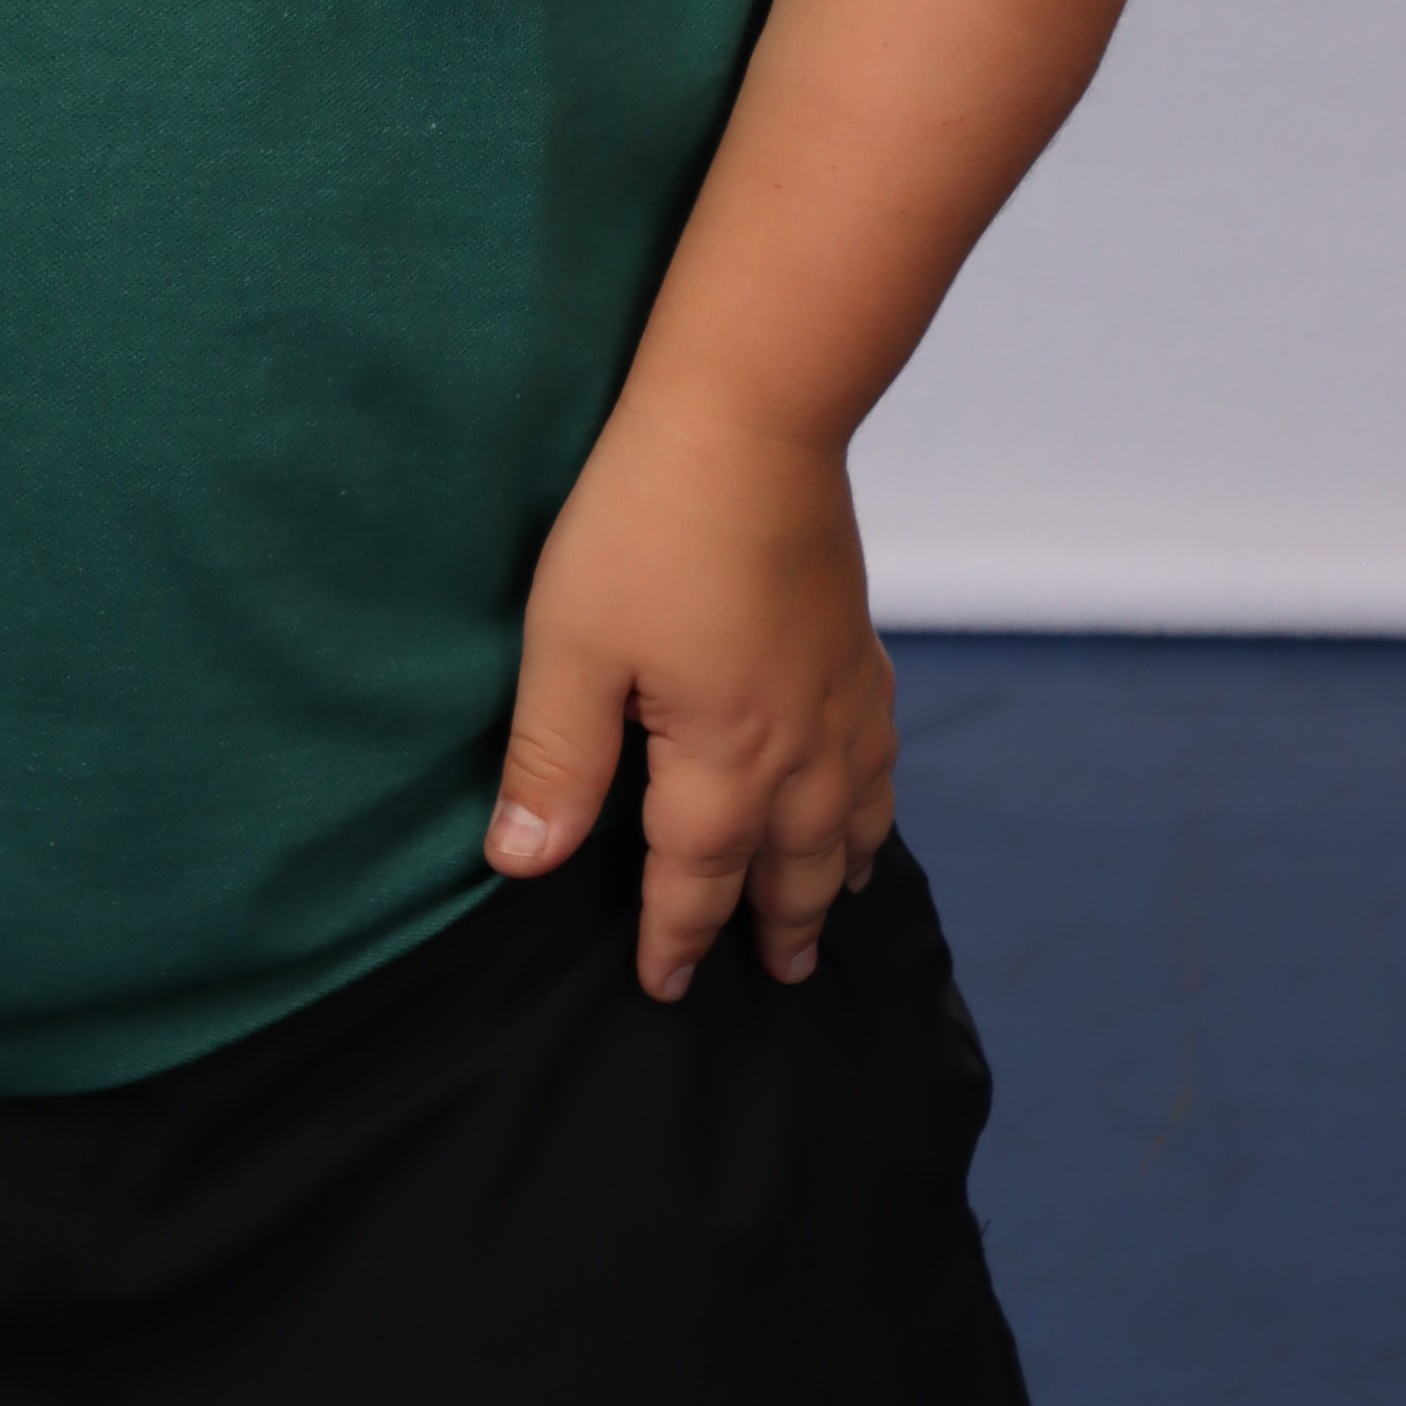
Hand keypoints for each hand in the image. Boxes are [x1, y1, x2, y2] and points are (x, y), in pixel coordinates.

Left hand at [482, 391, 897, 1000]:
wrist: (750, 419)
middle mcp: (800, 746)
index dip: (675, 936)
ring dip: (837, 874)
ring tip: (829, 912)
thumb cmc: (647, 527)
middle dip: (777, 926)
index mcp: (726, 760)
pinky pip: (881, 754)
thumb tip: (524, 868)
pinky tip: (867, 793)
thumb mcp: (572, 645)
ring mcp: (841, 692)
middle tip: (773, 978)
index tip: (661, 986)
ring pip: (852, 817)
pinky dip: (876, 800)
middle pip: (795, 865)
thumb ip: (552, 763)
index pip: (698, 878)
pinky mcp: (857, 640)